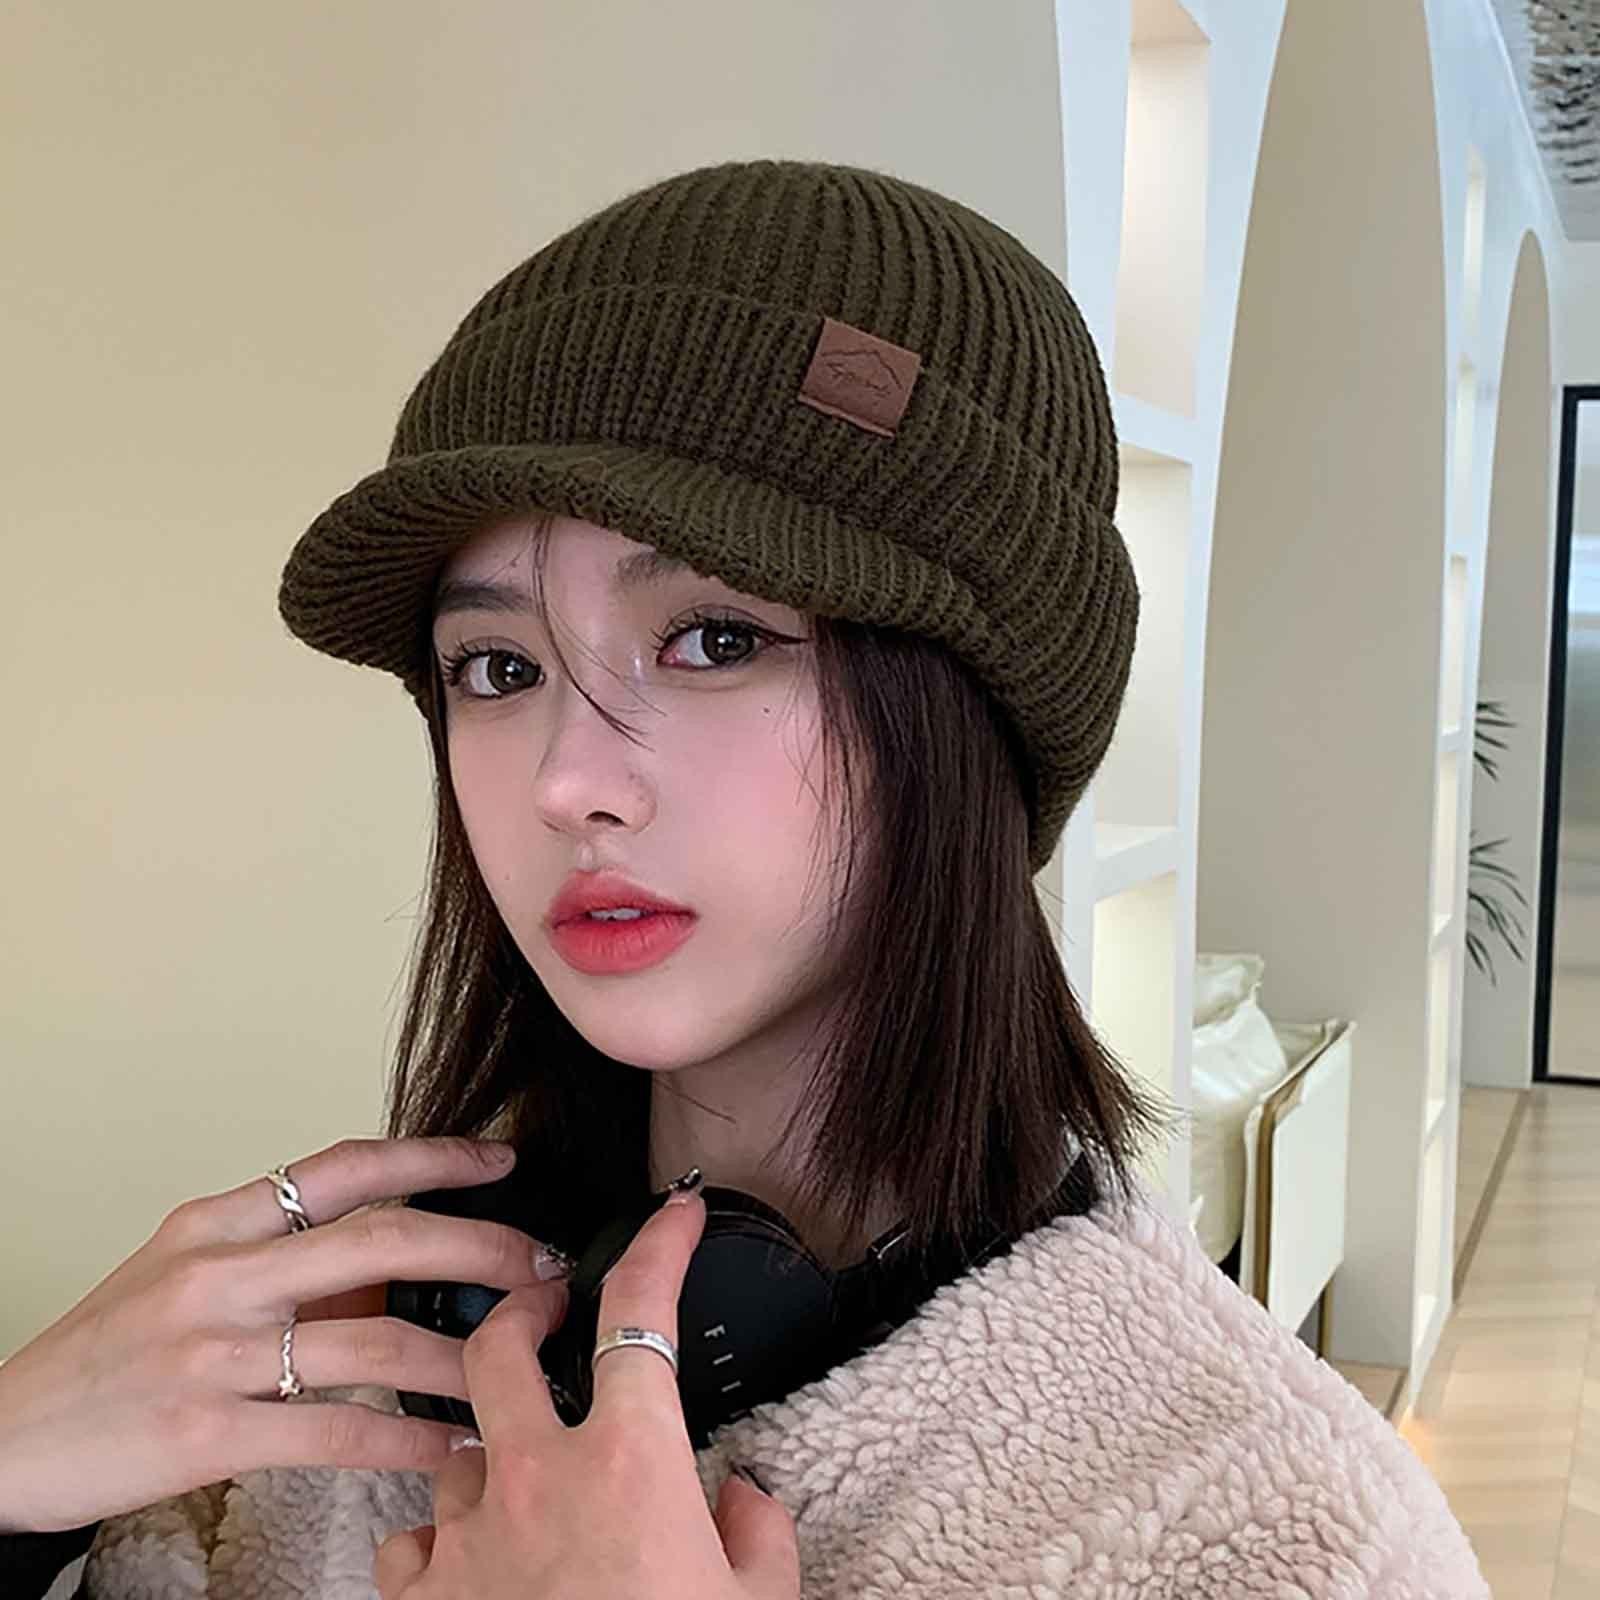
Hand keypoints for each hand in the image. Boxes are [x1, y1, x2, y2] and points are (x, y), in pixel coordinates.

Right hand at [0, 1137, 561, 1533]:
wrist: (5, 1439)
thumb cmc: (106, 1353)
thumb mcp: (184, 1272)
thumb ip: (280, 1255)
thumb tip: (396, 1257)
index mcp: (216, 1221)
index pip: (343, 1166)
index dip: (431, 1156)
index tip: (500, 1160)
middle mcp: (220, 1272)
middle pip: (381, 1240)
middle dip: (479, 1248)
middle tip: (542, 1263)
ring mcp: (214, 1351)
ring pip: (375, 1339)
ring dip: (465, 1355)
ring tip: (521, 1361)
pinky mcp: (208, 1432)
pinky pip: (337, 1429)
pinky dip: (410, 1440)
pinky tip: (456, 1447)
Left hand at [372, 1186, 801, 1599]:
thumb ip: (757, 1531)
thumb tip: (749, 1497)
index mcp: (629, 1460)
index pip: (642, 1315)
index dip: (661, 1246)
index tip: (678, 1214)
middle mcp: (538, 1479)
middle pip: (500, 1344)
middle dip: (519, 1307)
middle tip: (543, 1304)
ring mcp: (471, 1539)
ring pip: (453, 1443)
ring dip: (484, 1440)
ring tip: (514, 1461)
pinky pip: (412, 1542)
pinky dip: (437, 1537)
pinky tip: (464, 1554)